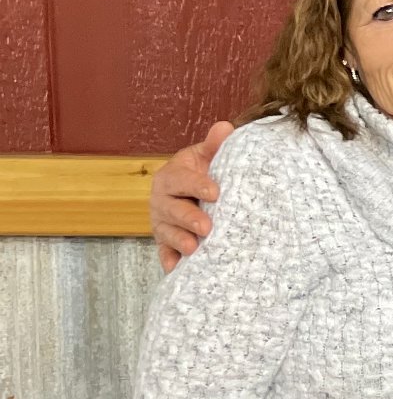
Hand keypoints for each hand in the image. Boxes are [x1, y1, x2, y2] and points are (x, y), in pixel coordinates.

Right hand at [152, 122, 231, 270]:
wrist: (194, 192)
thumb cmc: (204, 173)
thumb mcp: (207, 157)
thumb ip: (215, 145)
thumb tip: (225, 128)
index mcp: (172, 176)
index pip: (181, 180)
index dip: (197, 185)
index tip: (216, 193)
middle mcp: (162, 200)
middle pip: (172, 210)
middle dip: (189, 218)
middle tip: (207, 227)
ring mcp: (162, 222)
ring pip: (167, 232)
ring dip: (179, 241)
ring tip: (194, 249)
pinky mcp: (165, 242)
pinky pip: (164, 253)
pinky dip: (169, 262)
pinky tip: (177, 270)